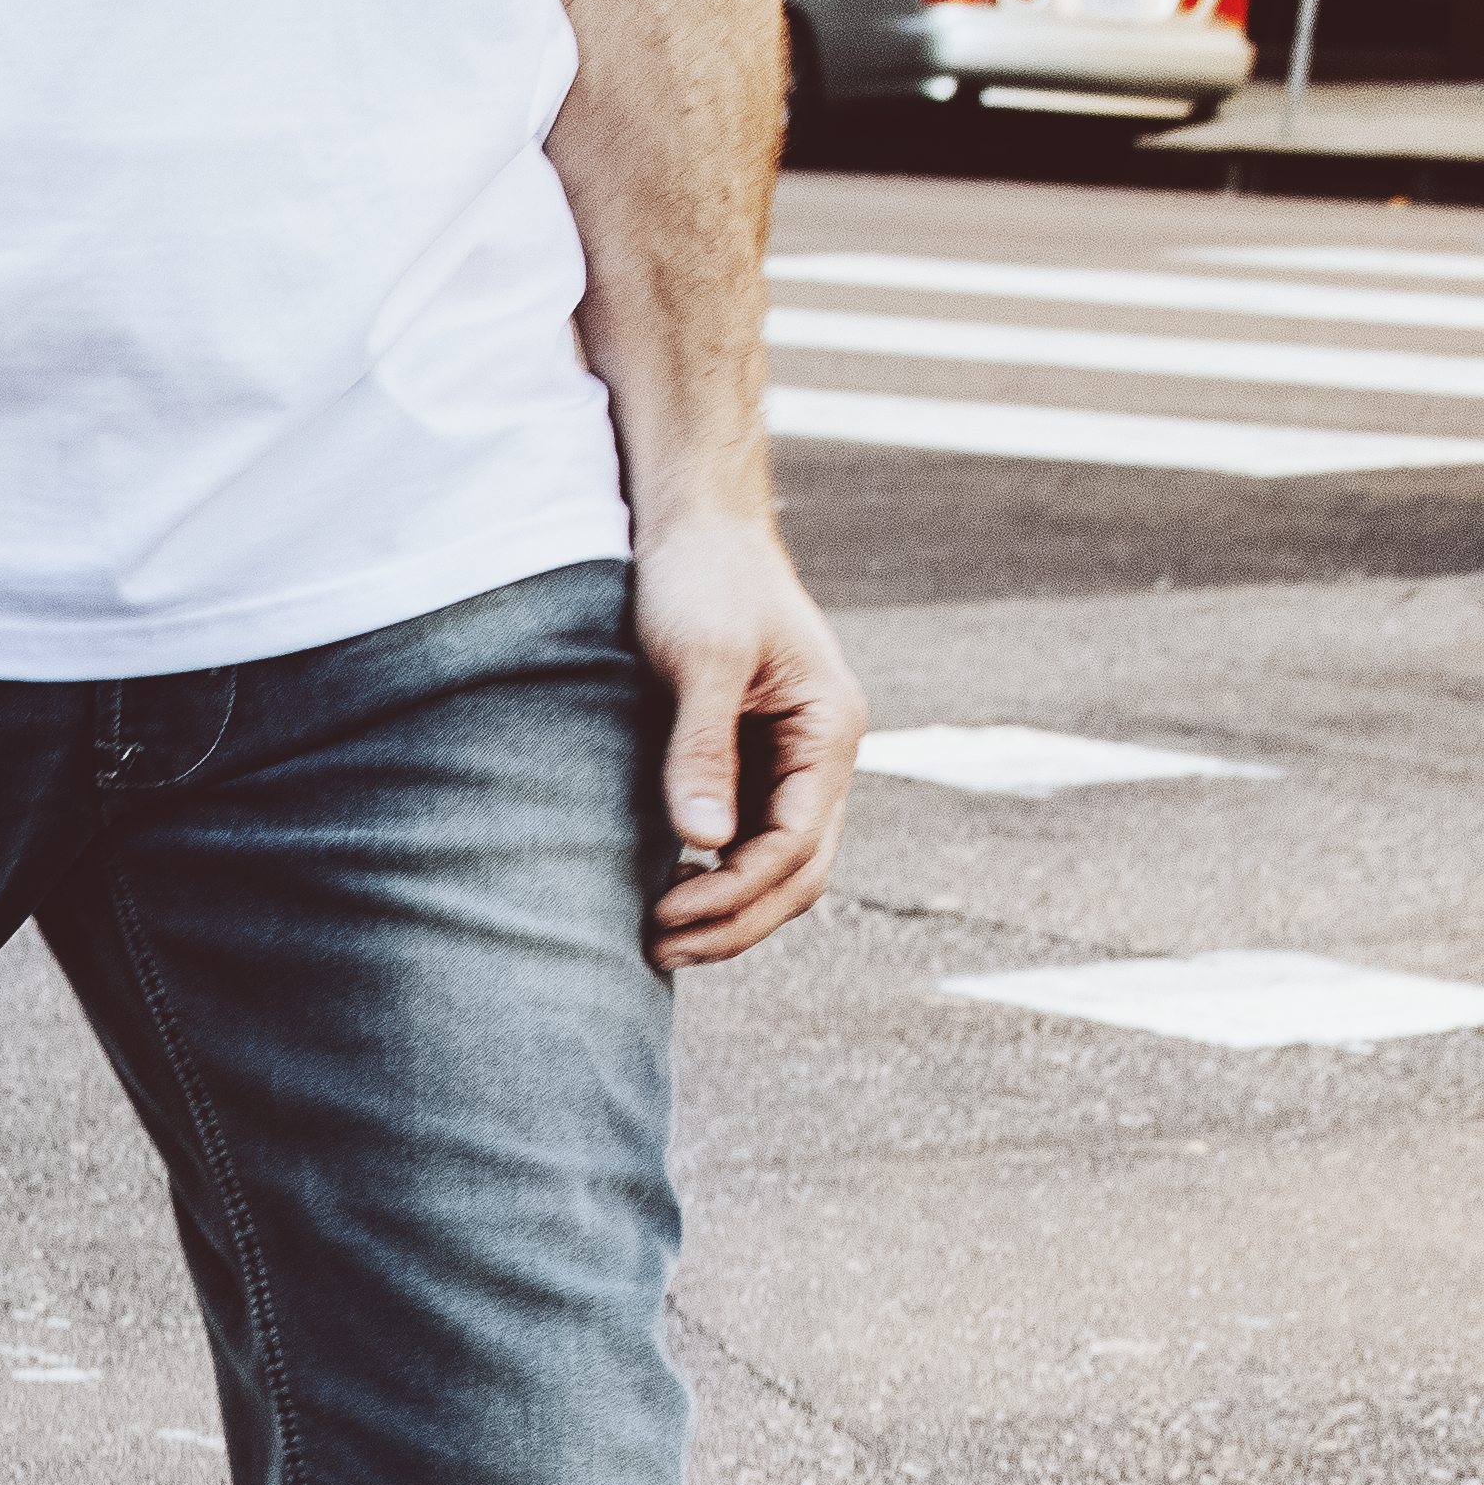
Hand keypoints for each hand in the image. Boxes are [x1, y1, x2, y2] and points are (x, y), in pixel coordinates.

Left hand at [629, 513, 858, 970]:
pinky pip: (746, 841)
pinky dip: (714, 879)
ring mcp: (788, 762)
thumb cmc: (704, 580)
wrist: (698, 532)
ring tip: (656, 941)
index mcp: (827, 731)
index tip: (665, 919)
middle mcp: (820, 755)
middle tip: (656, 952)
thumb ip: (703, 748)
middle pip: (799, 872)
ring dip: (727, 912)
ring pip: (777, 866)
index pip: (797, 845)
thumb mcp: (702, 659)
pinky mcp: (751, 761)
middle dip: (735, 922)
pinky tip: (661, 895)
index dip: (735, 895)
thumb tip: (706, 843)